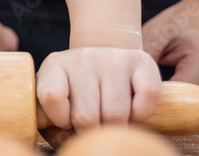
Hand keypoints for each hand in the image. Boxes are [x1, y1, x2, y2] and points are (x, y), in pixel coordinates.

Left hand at [36, 47, 160, 146]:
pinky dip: (141, 115)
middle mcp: (83, 57)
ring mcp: (112, 57)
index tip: (67, 120)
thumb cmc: (78, 92)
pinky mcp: (141, 60)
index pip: (51, 96)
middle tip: (94, 124)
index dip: (61, 119)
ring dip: (116, 126)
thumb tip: (70, 141)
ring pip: (116, 113)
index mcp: (55, 65)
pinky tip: (131, 110)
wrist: (105, 61)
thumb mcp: (58, 104)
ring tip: (111, 118)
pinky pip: (147, 97)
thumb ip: (55, 129)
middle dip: (92, 130)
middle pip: (86, 116)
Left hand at [143, 0, 198, 113]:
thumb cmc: (185, 20)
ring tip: (169, 74)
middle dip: (165, 99)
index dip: (155, 98)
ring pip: (194, 109)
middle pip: (185, 107)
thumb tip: (130, 87)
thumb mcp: (158, 32)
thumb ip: (144, 60)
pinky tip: (182, 77)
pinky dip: (190, 97)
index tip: (139, 92)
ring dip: (178, 98)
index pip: (176, 99)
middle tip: (149, 84)